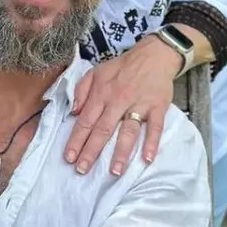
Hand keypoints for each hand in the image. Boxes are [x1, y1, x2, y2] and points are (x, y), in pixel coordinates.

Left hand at [65, 35, 181, 174]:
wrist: (153, 54)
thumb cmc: (122, 67)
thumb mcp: (95, 72)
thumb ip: (81, 90)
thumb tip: (74, 111)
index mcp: (101, 93)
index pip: (86, 121)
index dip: (76, 140)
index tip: (69, 157)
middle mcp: (118, 100)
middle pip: (103, 129)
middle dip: (91, 151)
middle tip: (83, 170)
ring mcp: (139, 104)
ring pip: (128, 131)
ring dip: (121, 152)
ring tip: (114, 171)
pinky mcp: (158, 107)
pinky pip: (155, 127)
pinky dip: (152, 142)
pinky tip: (147, 158)